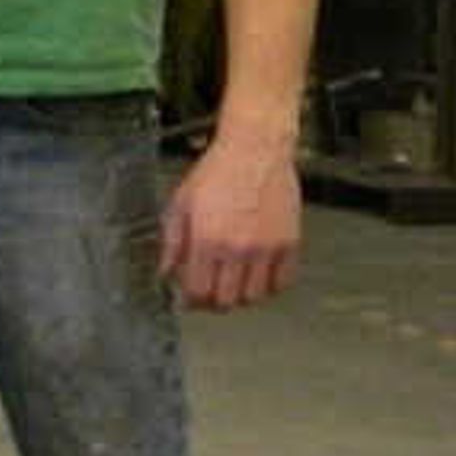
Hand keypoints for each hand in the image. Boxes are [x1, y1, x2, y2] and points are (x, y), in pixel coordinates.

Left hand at [161, 128, 300, 310]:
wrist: (255, 151)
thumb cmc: (215, 173)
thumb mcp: (180, 204)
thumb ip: (171, 243)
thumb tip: (165, 272)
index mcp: (206, 240)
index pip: (199, 290)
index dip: (191, 301)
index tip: (187, 299)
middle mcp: (238, 249)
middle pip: (228, 300)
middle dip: (214, 303)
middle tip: (209, 296)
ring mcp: (267, 248)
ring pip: (256, 296)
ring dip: (242, 298)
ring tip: (232, 286)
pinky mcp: (290, 243)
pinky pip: (283, 282)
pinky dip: (270, 287)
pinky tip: (258, 278)